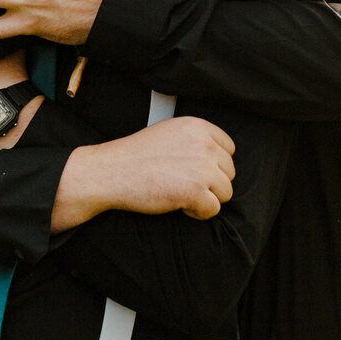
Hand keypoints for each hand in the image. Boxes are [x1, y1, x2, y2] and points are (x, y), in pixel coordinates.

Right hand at [51, 115, 235, 230]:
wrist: (111, 172)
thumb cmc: (135, 155)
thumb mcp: (168, 132)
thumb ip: (194, 139)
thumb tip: (216, 157)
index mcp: (198, 127)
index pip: (229, 148)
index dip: (215, 164)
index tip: (198, 171)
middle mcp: (204, 144)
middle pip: (229, 172)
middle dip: (211, 183)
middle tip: (184, 184)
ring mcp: (201, 168)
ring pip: (225, 192)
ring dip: (206, 198)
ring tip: (181, 194)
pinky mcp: (194, 191)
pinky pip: (213, 210)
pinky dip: (197, 213)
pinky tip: (179, 205)